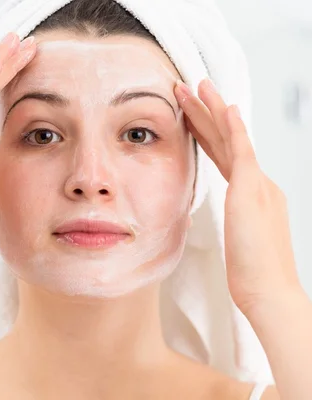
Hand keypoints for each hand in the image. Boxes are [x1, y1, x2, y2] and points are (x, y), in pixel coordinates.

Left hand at [174, 78, 301, 314]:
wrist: (268, 291)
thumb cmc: (252, 274)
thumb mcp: (237, 240)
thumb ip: (231, 221)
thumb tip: (217, 216)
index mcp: (251, 194)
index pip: (225, 155)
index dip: (208, 132)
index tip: (194, 113)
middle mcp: (257, 183)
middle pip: (227, 140)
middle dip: (207, 112)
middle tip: (192, 86)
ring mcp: (257, 184)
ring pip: (231, 138)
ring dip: (213, 110)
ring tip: (197, 85)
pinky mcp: (252, 191)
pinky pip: (242, 151)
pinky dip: (233, 128)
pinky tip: (225, 107)